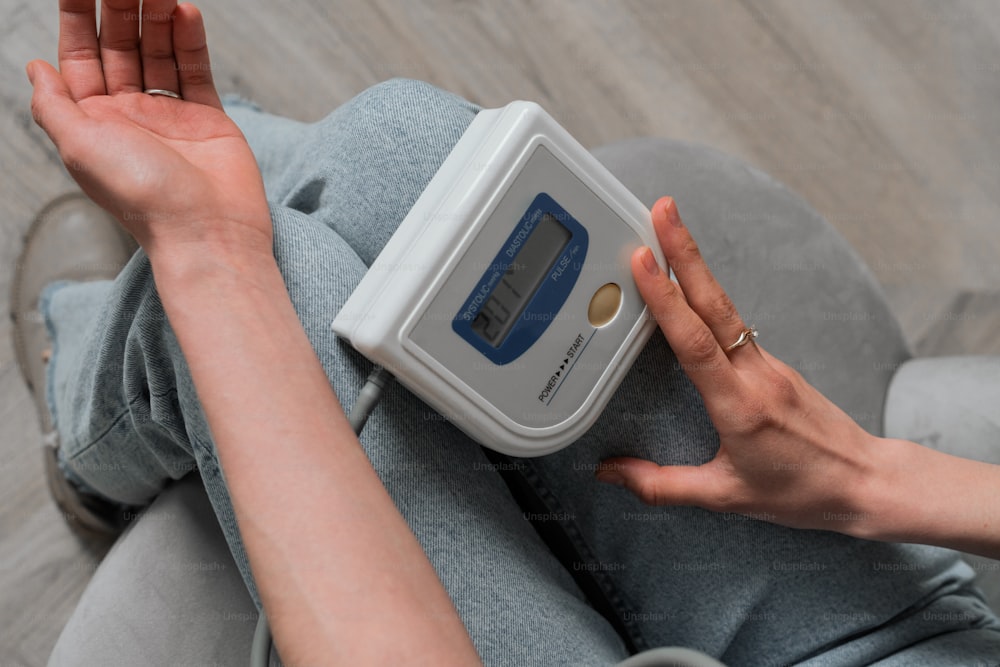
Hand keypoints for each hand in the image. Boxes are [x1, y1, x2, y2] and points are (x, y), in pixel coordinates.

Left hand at [27, 0, 270, 261]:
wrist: (207, 230)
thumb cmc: (143, 197)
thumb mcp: (79, 147)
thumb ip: (53, 105)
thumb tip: (35, 66)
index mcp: (93, 122)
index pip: (80, 55)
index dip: (78, 17)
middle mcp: (130, 115)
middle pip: (120, 47)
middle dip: (121, 10)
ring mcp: (170, 116)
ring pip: (159, 53)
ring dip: (157, 18)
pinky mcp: (208, 119)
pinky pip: (195, 71)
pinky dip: (190, 41)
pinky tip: (186, 13)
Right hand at [597, 197, 881, 535]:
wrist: (865, 482)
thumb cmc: (801, 490)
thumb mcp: (725, 497)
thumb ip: (662, 485)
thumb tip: (611, 472)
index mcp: (738, 404)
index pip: (694, 340)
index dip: (665, 298)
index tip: (643, 259)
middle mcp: (754, 373)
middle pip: (713, 302)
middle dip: (685, 251)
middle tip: (663, 208)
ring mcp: (768, 363)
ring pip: (724, 305)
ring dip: (695, 265)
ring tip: (670, 229)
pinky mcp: (773, 364)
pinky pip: (733, 322)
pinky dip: (706, 294)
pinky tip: (691, 284)